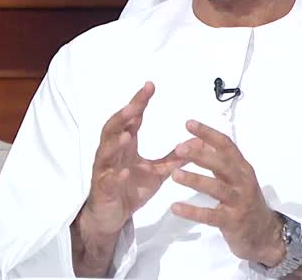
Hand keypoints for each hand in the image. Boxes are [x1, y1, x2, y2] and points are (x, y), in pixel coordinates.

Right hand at [78, 82, 188, 236]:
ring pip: (106, 152)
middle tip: (136, 104)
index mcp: (125, 145)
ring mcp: (106, 170)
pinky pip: (108, 181)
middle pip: (114, 129)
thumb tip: (197, 142)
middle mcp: (112, 153)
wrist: (113, 216)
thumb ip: (175, 157)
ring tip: (128, 135)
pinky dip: (115, 175)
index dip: (139, 102)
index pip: (131, 119)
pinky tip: (123, 172)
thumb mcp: (157, 172)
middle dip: (124, 115)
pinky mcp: (104, 189)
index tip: (150, 86)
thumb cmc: (131, 188)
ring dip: (116, 143)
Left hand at [170, 120, 284, 265]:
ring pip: (216, 188)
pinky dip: (192, 211)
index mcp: (242, 168)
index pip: (226, 145)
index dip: (208, 133)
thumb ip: (220, 164)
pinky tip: (176, 207)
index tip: (189, 124)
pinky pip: (210, 215)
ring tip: (175, 174)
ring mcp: (239, 202)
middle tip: (179, 148)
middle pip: (222, 164)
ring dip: (195, 180)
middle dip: (200, 154)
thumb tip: (195, 144)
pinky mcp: (232, 222)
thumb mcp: (236, 179)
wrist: (264, 234)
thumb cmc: (245, 202)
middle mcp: (243, 182)